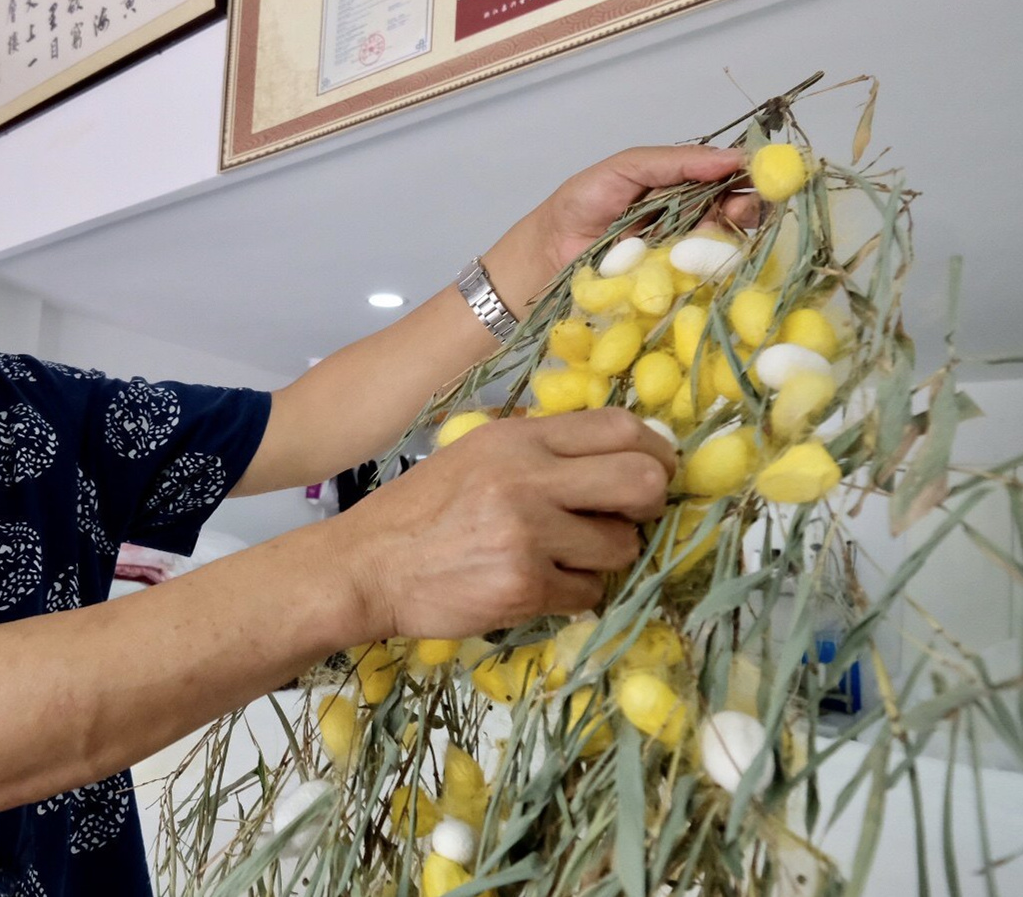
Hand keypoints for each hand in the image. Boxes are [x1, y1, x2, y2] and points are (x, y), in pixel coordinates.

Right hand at [333, 409, 675, 640]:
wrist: (366, 566)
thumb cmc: (421, 512)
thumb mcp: (476, 457)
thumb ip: (540, 453)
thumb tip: (624, 458)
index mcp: (518, 438)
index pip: (622, 428)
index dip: (656, 453)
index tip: (656, 474)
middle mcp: (527, 477)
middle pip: (642, 481)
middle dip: (648, 506)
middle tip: (626, 521)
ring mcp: (528, 533)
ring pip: (621, 547)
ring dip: (604, 559)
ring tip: (563, 559)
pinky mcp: (524, 584)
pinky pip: (588, 593)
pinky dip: (573, 594)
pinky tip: (537, 586)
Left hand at [482, 145, 755, 313]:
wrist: (546, 252)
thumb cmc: (581, 204)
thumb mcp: (625, 168)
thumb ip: (673, 161)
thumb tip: (730, 157)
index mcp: (683, 187)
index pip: (728, 179)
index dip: (748, 176)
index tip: (758, 174)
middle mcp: (691, 220)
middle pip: (736, 213)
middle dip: (745, 208)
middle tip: (741, 208)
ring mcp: (684, 255)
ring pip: (724, 246)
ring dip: (726, 238)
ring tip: (714, 232)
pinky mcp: (672, 287)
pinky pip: (701, 278)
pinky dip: (706, 269)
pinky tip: (702, 262)